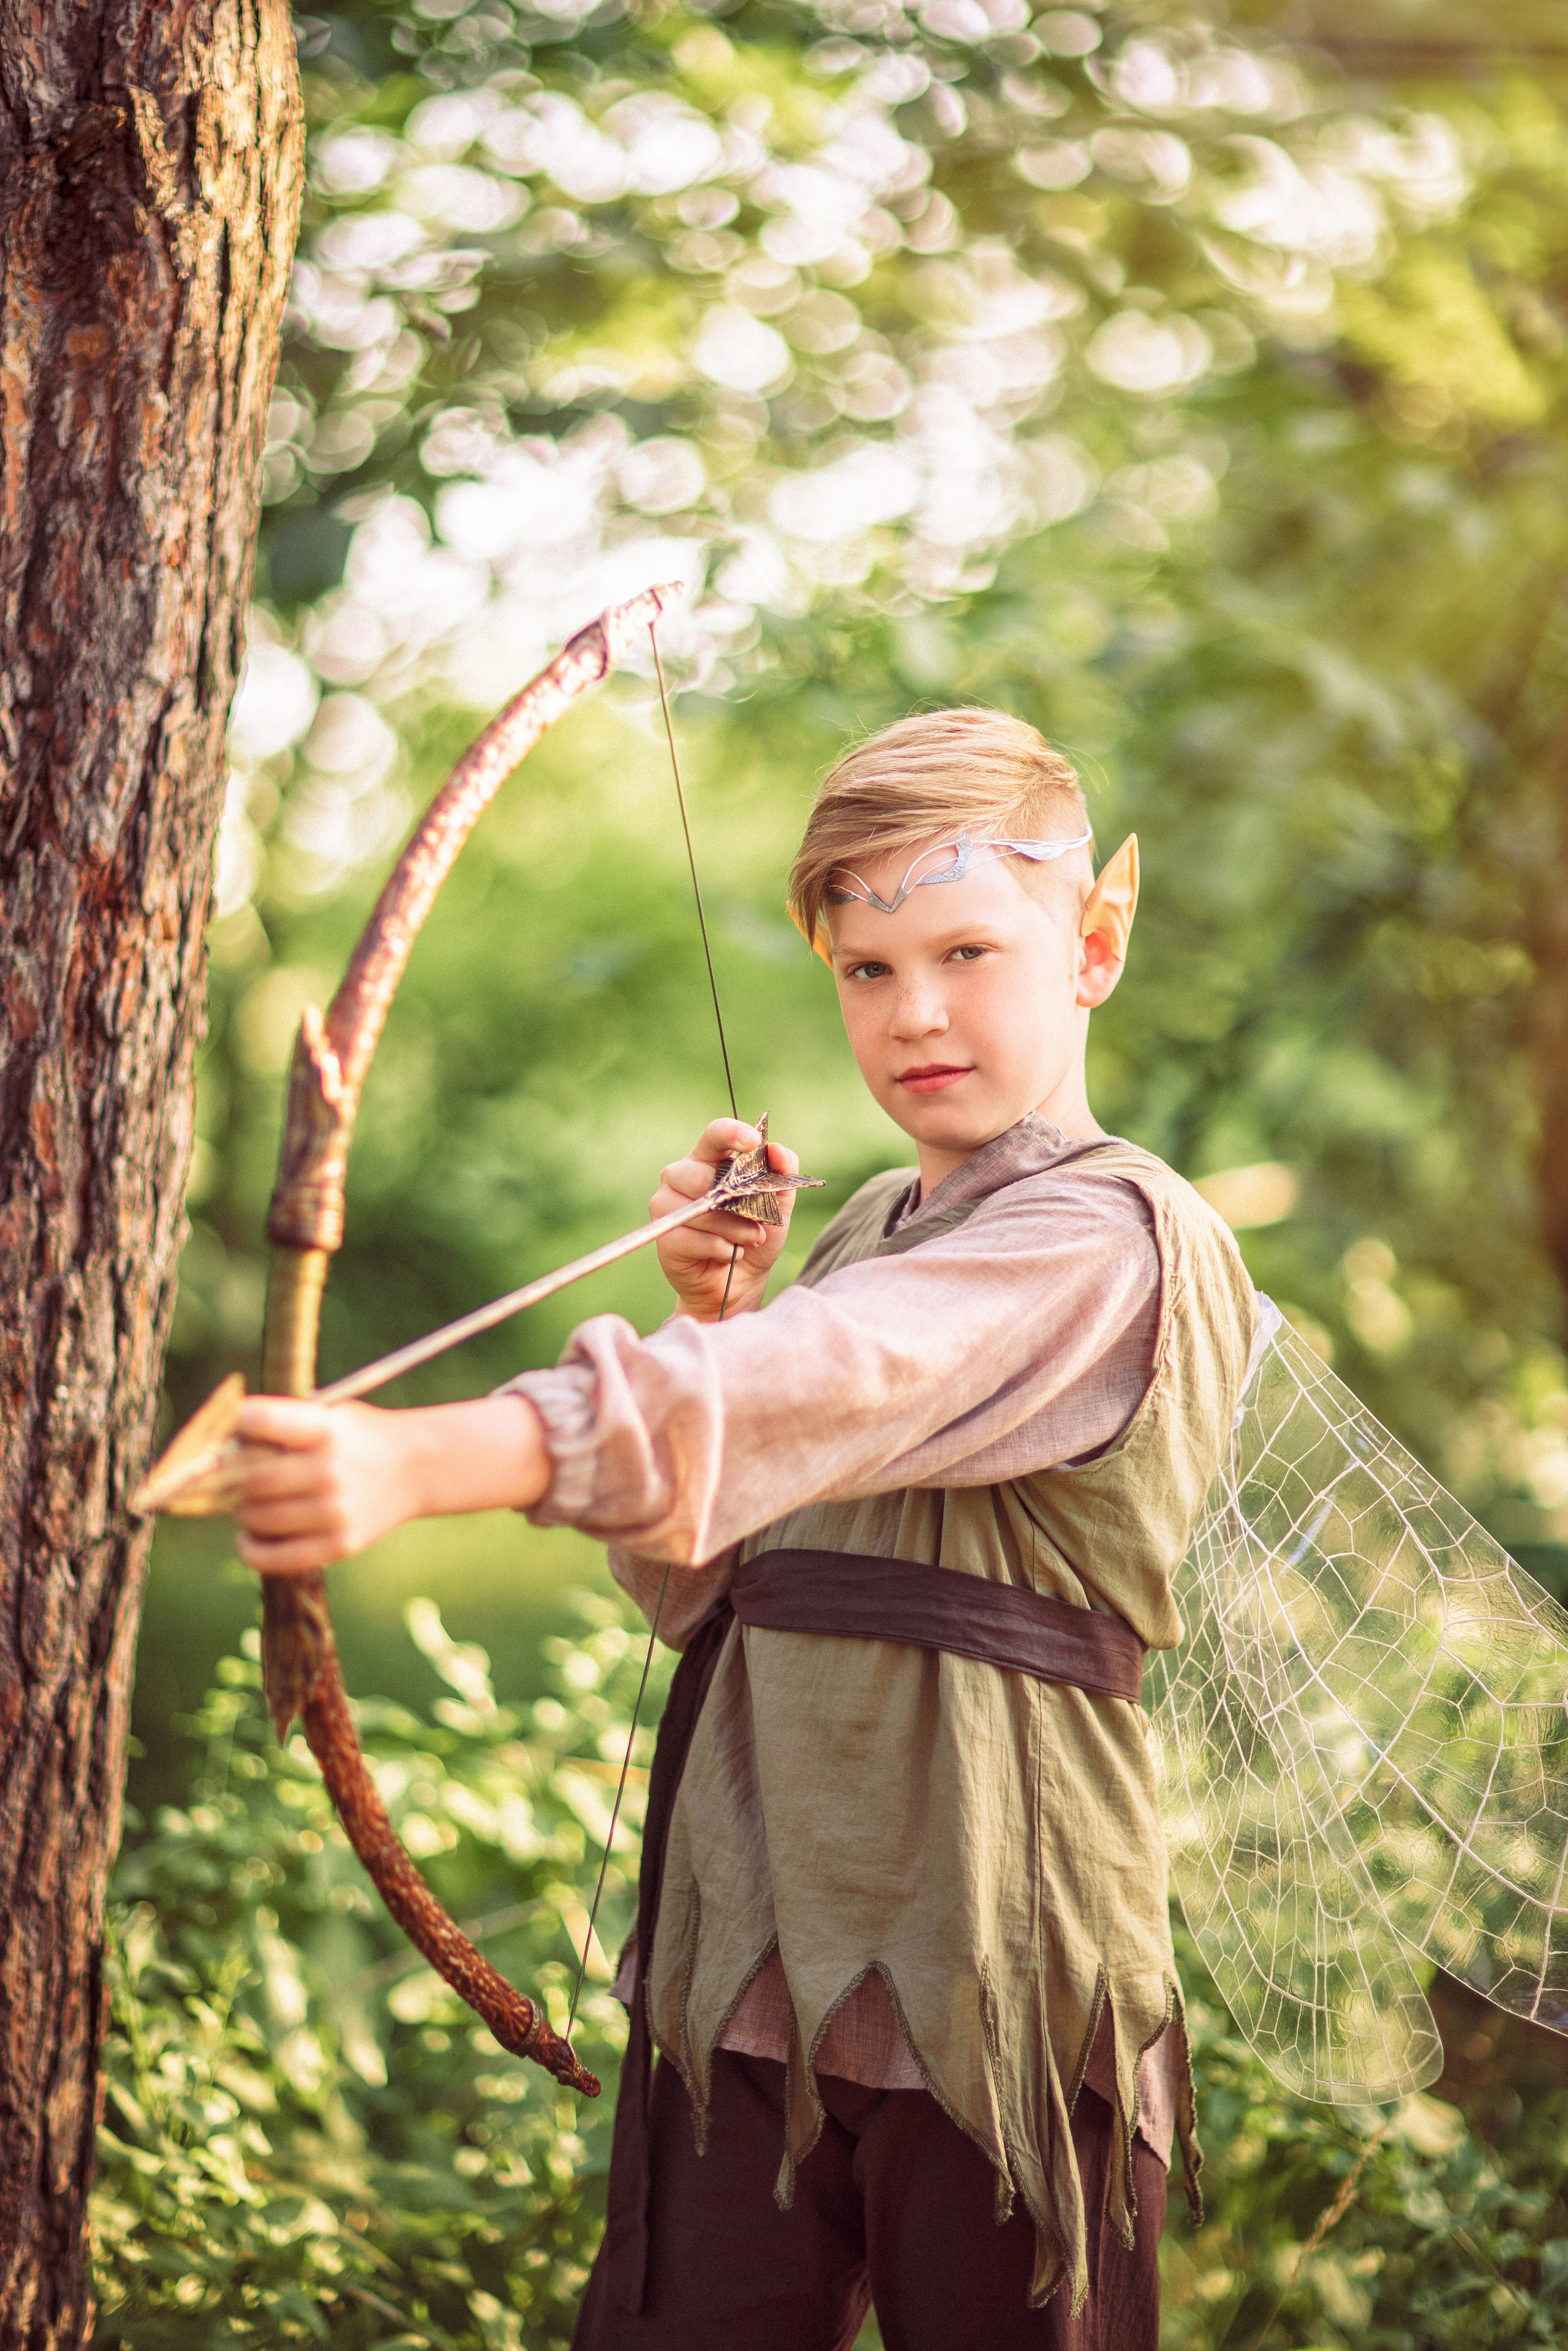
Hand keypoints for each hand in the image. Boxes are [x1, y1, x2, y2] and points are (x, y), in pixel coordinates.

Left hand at [228, 1393, 551, 1576]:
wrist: (416, 1468)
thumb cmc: (356, 1437)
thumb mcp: (328, 1415)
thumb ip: (279, 1427)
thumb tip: (215, 1450)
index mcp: (325, 1428)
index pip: (259, 1420)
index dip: (232, 1423)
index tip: (227, 1429)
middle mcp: (330, 1470)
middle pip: (250, 1478)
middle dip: (228, 1479)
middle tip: (226, 1477)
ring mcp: (335, 1511)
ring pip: (256, 1517)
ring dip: (241, 1511)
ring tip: (248, 1502)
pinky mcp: (340, 1544)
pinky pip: (276, 1557)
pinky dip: (250, 1550)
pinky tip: (247, 1537)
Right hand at [652, 1118, 798, 1319]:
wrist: (739, 1282)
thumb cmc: (754, 1235)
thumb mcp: (778, 1205)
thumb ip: (782, 1173)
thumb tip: (777, 1150)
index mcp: (709, 1158)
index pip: (715, 1134)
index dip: (732, 1133)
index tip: (752, 1141)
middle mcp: (680, 1175)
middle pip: (704, 1176)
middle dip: (740, 1203)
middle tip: (759, 1222)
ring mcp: (666, 1204)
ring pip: (702, 1210)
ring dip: (735, 1230)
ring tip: (748, 1241)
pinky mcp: (664, 1234)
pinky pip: (694, 1238)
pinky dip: (721, 1248)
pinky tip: (728, 1253)